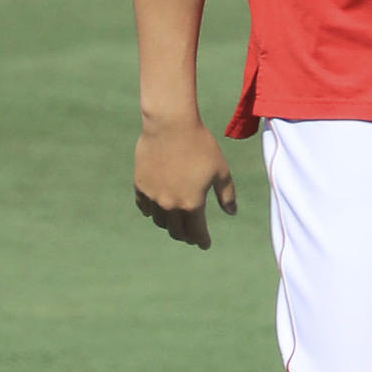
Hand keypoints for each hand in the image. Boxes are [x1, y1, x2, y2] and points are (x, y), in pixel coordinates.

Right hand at [133, 117, 236, 249]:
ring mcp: (152, 197)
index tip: (205, 244)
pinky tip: (158, 209)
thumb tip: (232, 213)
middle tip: (192, 236)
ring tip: (177, 222)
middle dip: (186, 236)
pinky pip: (145, 208)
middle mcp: (170, 205)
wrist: (170, 126)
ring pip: (160, 221)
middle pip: (176, 231)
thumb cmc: (200, 145)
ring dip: (169, 225)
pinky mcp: (140, 187)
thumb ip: (226, 194)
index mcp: (192, 203)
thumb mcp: (220, 170)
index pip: (196, 232)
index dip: (202, 240)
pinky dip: (153, 212)